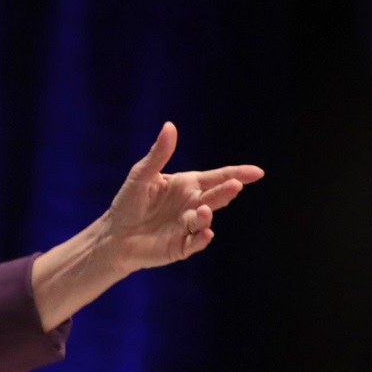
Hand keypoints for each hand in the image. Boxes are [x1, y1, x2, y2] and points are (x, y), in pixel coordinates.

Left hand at [105, 121, 264, 271]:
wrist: (114, 235)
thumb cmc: (128, 203)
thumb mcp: (141, 176)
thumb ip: (158, 154)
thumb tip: (170, 126)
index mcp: (187, 184)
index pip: (216, 177)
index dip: (237, 174)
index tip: (257, 172)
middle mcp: (193, 204)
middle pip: (215, 196)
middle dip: (226, 192)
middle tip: (234, 186)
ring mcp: (188, 226)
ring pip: (204, 219)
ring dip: (207, 215)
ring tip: (204, 210)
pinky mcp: (181, 246)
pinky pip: (195, 242)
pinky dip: (201, 239)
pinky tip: (205, 233)